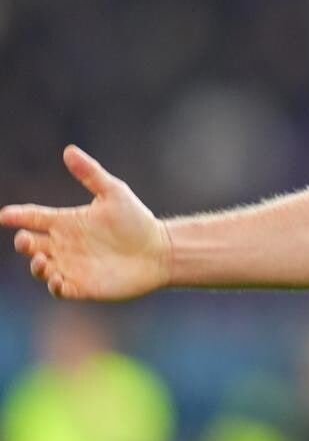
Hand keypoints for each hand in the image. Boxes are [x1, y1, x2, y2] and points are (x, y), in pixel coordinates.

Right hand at [1, 146, 170, 300]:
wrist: (160, 251)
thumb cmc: (137, 221)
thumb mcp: (114, 193)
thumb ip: (91, 174)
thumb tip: (68, 150)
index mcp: (67, 221)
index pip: (34, 217)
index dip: (17, 216)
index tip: (4, 216)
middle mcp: (64, 245)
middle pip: (31, 244)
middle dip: (24, 243)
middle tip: (26, 240)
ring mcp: (71, 266)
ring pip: (41, 268)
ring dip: (37, 266)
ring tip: (42, 260)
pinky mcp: (82, 286)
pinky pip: (60, 289)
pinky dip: (54, 286)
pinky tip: (58, 280)